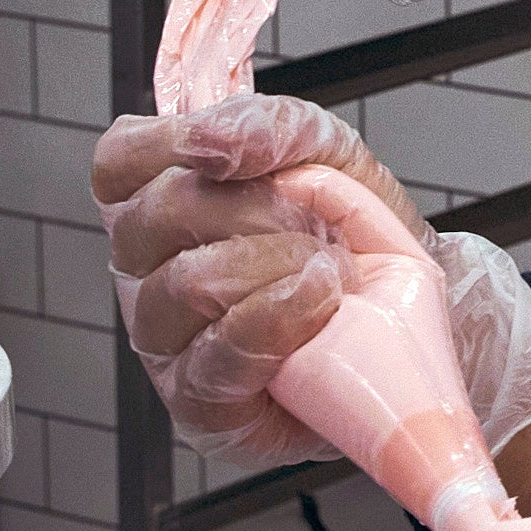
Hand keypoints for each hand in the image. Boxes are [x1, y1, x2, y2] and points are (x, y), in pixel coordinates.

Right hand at [89, 99, 530, 471]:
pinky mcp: (199, 403)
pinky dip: (275, 319)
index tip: (226, 147)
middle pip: (153, 216)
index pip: (119, 163)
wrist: (410, 320)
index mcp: (162, 204)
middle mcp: (149, 273)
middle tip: (311, 218)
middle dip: (252, 206)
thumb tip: (223, 135)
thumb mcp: (328, 157)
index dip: (164, 144)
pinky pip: (215, 359)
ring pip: (184, 283)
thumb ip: (275, 128)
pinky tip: (318, 302)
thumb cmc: (349, 241)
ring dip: (273, 263)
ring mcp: (167, 341)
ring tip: (330, 269)